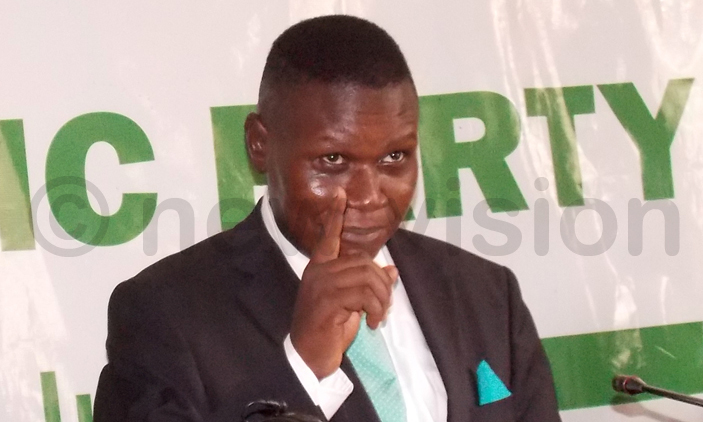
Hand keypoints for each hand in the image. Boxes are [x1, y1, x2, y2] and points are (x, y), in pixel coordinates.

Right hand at [289, 188, 397, 378]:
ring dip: (381, 299)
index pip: (328, 237)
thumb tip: (392, 269)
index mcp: (320, 269)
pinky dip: (375, 310)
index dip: (334, 215)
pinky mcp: (327, 300)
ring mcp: (321, 285)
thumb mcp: (353, 305)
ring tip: (378, 316)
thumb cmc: (329, 330)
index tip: (340, 194)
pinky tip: (371, 324)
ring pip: (367, 277)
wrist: (310, 356)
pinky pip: (364, 294)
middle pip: (364, 262)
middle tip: (383, 307)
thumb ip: (368, 285)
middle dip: (382, 285)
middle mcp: (318, 272)